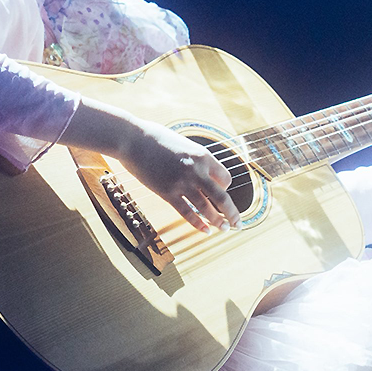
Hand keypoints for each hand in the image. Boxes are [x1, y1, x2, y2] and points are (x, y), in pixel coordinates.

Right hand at [59, 97, 240, 232]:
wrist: (133, 139)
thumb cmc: (155, 139)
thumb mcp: (183, 144)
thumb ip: (194, 160)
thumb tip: (201, 173)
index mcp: (203, 156)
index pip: (225, 178)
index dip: (225, 187)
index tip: (221, 192)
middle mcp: (196, 171)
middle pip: (222, 197)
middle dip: (232, 213)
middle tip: (238, 223)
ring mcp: (182, 183)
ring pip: (206, 208)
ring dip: (218, 221)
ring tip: (224, 229)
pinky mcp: (167, 192)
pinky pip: (187, 212)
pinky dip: (198, 224)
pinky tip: (205, 231)